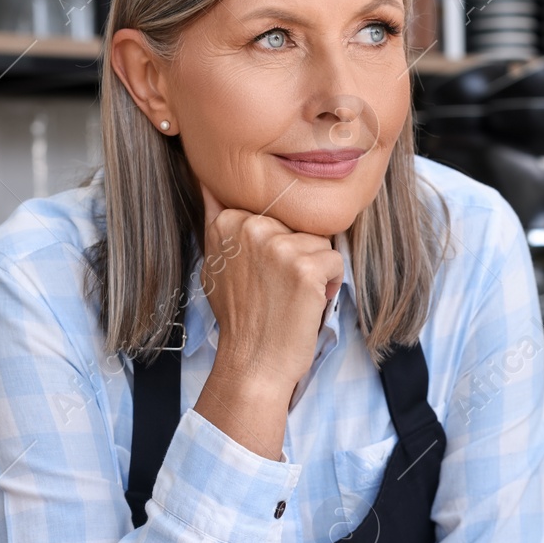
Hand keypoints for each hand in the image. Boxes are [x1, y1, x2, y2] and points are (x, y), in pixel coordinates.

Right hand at [195, 181, 342, 457]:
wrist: (253, 363)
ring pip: (320, 242)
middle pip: (299, 225)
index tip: (261, 275)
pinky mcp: (306, 266)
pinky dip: (330, 285)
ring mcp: (279, 245)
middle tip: (277, 289)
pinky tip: (307, 302)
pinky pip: (336, 262)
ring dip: (314, 271)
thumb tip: (207, 179)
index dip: (277, 247)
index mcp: (228, 221)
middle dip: (297, 256)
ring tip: (291, 296)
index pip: (277, 214)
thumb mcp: (216, 264)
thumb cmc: (241, 318)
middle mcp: (251, 227)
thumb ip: (218, 222)